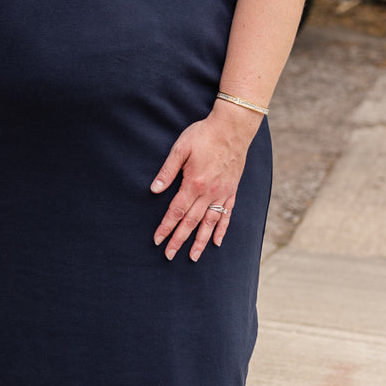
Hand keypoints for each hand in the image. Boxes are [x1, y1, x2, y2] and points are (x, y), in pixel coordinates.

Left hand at [150, 103, 256, 260]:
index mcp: (194, 183)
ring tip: (193, 257)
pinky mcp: (232, 191)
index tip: (157, 240)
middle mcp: (209, 193)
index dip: (165, 227)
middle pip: (191, 222)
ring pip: (209, 223)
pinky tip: (216, 242)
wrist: (232, 127)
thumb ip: (167, 171)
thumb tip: (153, 190)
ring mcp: (222, 193)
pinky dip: (221, 229)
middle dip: (179, 240)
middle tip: (169, 255)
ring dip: (200, 242)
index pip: (176, 211)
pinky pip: (227, 215)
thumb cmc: (204, 134)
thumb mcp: (180, 148)